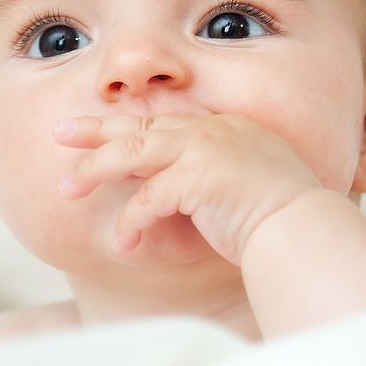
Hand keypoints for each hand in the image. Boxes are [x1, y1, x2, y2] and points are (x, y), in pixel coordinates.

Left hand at [53, 114, 322, 263]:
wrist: (303, 227)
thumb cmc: (280, 216)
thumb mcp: (244, 181)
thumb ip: (212, 175)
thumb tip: (178, 190)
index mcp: (223, 127)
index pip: (164, 122)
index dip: (127, 126)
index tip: (99, 131)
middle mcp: (212, 130)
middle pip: (141, 124)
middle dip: (95, 129)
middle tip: (61, 133)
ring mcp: (205, 149)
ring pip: (133, 151)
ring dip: (95, 169)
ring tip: (67, 188)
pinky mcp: (199, 177)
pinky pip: (148, 198)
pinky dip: (131, 221)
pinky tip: (122, 243)